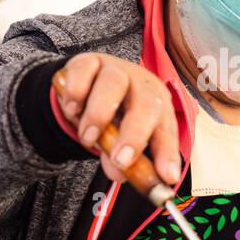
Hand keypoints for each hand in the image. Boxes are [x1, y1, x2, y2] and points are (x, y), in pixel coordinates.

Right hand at [53, 53, 180, 186]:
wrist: (85, 85)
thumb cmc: (112, 115)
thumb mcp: (120, 141)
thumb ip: (121, 160)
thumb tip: (118, 174)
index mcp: (157, 105)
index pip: (167, 130)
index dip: (167, 153)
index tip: (167, 177)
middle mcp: (141, 84)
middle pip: (146, 104)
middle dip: (135, 135)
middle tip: (120, 160)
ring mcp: (115, 69)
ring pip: (113, 84)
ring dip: (99, 115)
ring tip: (88, 137)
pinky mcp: (88, 61)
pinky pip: (83, 73)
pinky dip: (76, 93)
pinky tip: (72, 110)